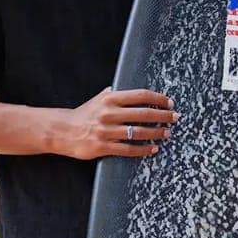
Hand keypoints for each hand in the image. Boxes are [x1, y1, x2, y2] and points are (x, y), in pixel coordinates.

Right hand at [56, 87, 176, 159]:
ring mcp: (106, 131)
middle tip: (175, 118)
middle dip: (163, 116)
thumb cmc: (83, 114)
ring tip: (167, 133)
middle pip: (143, 113)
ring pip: (139, 132)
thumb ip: (113, 94)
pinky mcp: (103, 147)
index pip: (140, 95)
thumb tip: (125, 88)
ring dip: (156, 133)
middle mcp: (109, 113)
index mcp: (110, 99)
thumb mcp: (98, 100)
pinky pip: (128, 149)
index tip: (169, 102)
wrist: (62, 131)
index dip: (158, 98)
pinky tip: (153, 149)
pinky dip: (143, 150)